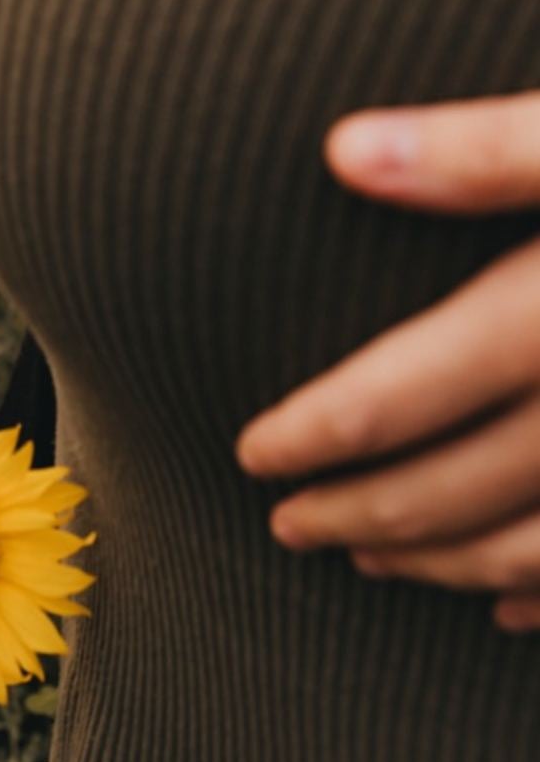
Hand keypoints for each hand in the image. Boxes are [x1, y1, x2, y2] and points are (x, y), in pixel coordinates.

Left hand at [235, 93, 539, 631]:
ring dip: (440, 566)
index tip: (250, 454)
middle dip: (357, 514)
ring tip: (370, 564)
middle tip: (283, 526)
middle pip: (451, 491)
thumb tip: (342, 150)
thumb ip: (484, 149)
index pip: (395, 401)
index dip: (312, 436)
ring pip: (532, 553)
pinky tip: (514, 612)